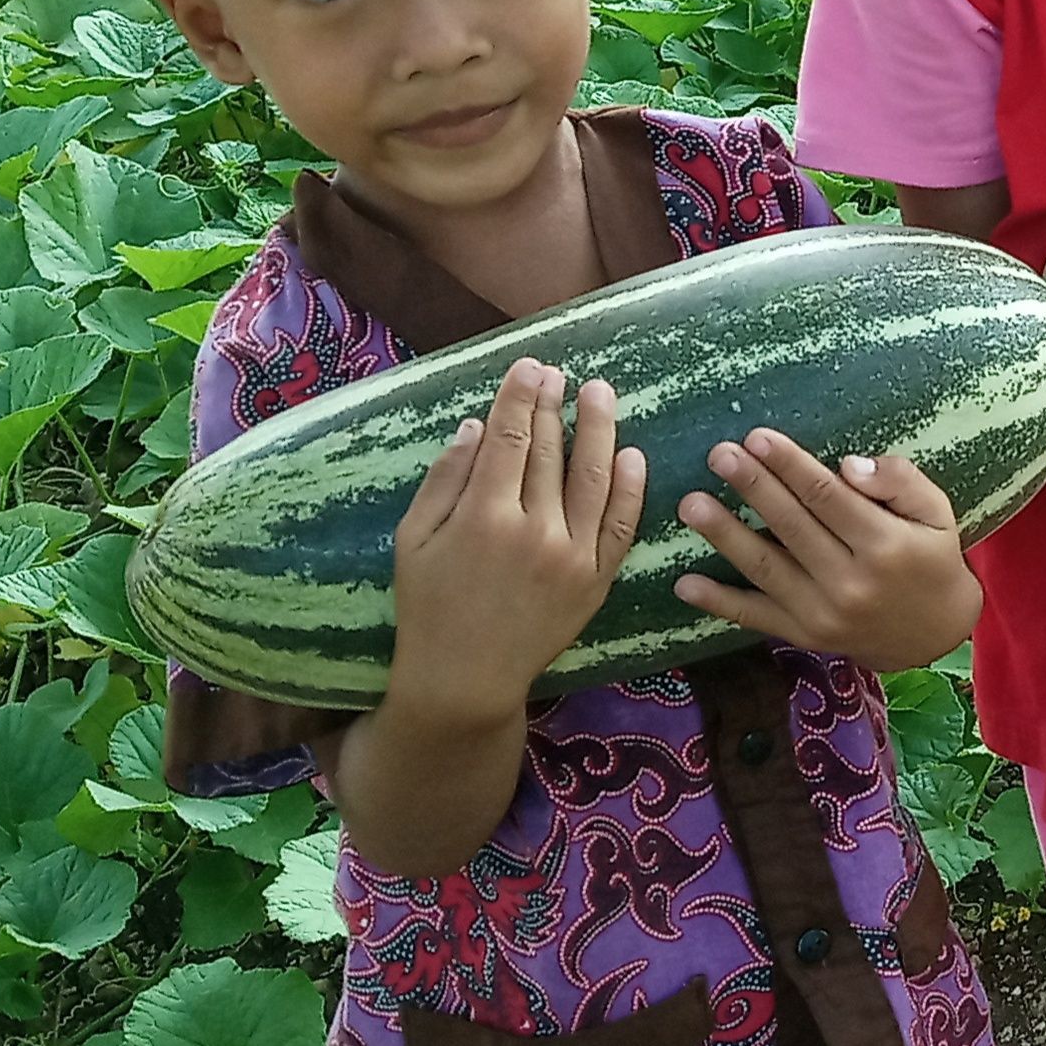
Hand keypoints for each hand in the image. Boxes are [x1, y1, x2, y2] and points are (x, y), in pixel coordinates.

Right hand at [389, 358, 649, 719]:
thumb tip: (474, 426)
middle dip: (554, 405)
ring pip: (595, 478)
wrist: (466, 679)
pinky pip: (621, 526)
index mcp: (484, 517)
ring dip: (600, 429)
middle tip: (559, 373)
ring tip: (601, 392)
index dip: (521, 398)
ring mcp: (573, 557)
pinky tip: (632, 454)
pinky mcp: (597, 581)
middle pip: (550, 452)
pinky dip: (632, 488)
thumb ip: (444, 479)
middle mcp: (535, 531)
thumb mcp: (413, 539)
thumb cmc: (428, 607)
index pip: (510, 440)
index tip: (530, 366)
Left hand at [674, 435, 982, 671]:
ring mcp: (824, 614)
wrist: (933, 634)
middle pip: (792, 526)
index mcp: (885, 545)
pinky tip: (685, 583)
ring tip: (691, 505)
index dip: (791, 466)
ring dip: (725, 536)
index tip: (757, 437)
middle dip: (753, 487)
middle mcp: (851, 582)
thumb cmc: (932, 558)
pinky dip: (719, 602)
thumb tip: (848, 466)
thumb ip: (899, 481)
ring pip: (766, 569)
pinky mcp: (805, 635)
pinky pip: (756, 616)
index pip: (828, 498)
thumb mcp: (936, 512)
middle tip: (719, 455)